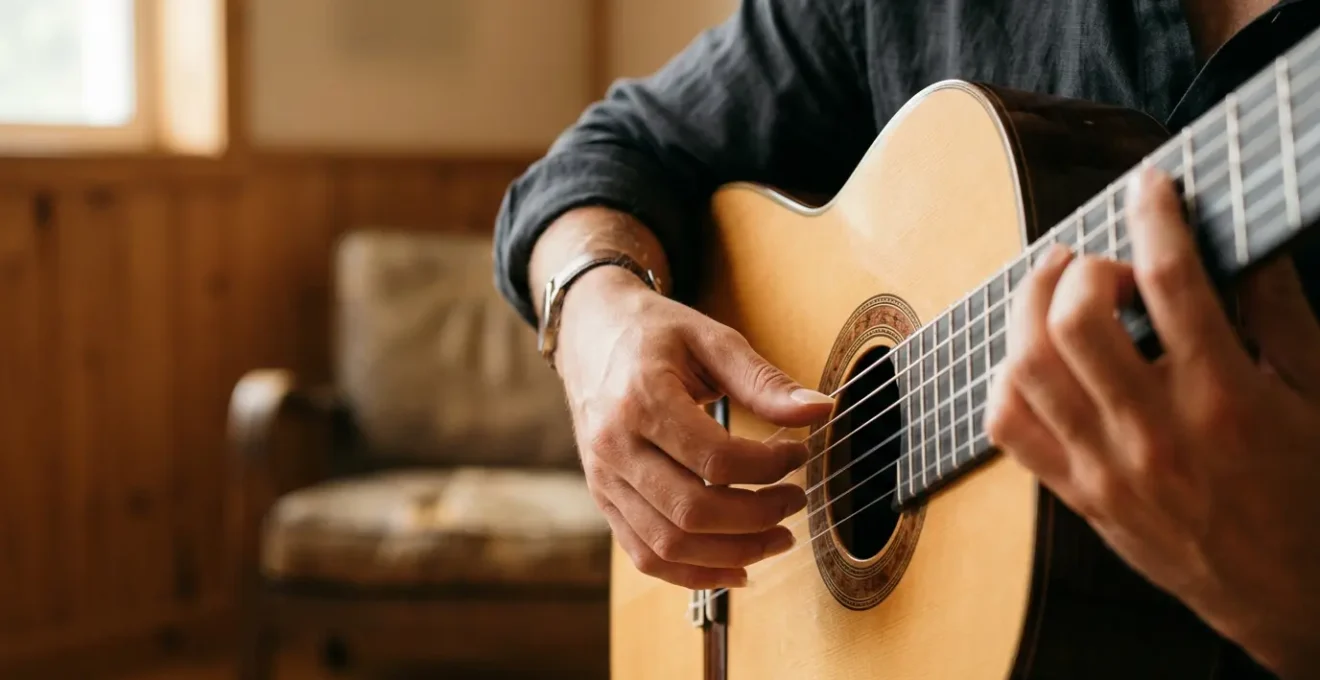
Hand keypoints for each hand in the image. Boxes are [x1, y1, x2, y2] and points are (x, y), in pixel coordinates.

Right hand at [555, 266, 833, 588]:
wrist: (589, 332)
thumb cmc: (653, 333)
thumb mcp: (711, 339)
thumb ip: (763, 380)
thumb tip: (819, 412)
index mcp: (642, 399)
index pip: (716, 459)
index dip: (769, 468)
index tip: (799, 455)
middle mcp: (616, 446)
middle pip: (692, 510)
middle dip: (758, 518)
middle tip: (796, 501)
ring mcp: (605, 479)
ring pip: (669, 544)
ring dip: (733, 553)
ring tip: (777, 538)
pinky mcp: (604, 499)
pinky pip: (645, 555)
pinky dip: (693, 574)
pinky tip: (735, 567)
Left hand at [984, 166, 1319, 677]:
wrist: (1293, 599)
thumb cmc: (1315, 495)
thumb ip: (1282, 315)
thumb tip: (1246, 243)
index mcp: (1226, 399)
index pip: (1172, 282)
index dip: (1155, 216)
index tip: (1151, 186)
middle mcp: (1154, 432)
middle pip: (1074, 322)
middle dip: (1079, 268)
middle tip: (1097, 257)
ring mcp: (1106, 468)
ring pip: (1026, 368)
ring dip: (1028, 309)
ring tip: (1053, 287)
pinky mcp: (1078, 495)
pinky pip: (1008, 427)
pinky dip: (1006, 379)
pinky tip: (1032, 357)